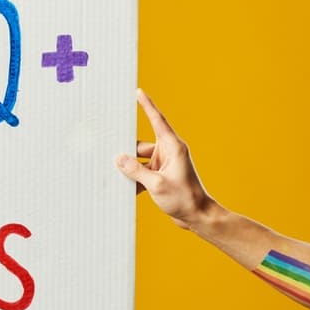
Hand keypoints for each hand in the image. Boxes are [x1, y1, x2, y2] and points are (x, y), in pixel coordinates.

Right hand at [115, 89, 215, 229]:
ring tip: (118, 177)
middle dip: (127, 151)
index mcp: (172, 147)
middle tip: (110, 152)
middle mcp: (168, 153)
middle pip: (140, 145)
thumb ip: (135, 170)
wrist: (198, 217)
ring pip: (139, 161)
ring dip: (130, 170)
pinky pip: (142, 173)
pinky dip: (135, 180)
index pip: (157, 121)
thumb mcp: (156, 184)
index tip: (139, 92)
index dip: (147, 106)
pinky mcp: (161, 176)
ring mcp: (164, 164)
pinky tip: (128, 190)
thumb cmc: (184, 199)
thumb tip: (119, 158)